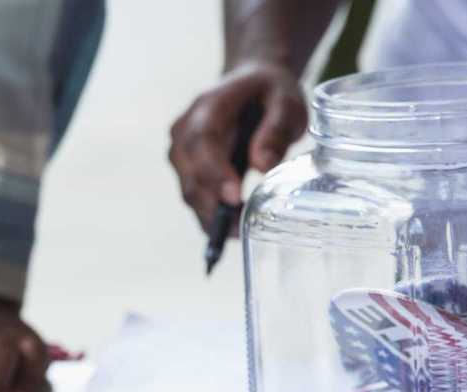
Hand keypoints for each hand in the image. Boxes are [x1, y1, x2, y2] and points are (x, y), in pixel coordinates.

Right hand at [168, 62, 306, 232]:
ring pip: (189, 191)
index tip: (234, 196)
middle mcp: (184, 130)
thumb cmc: (269, 93)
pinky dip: (211, 216)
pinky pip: (194, 197)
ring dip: (211, 215)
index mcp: (208, 106)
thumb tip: (263, 165)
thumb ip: (275, 129)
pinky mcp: (186, 169)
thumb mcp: (285, 102)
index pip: (201, 142)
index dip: (214, 171)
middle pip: (190, 173)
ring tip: (242, 229)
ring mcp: (181, 151)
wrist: (251, 85)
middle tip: (242, 227)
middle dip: (213, 205)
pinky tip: (233, 227)